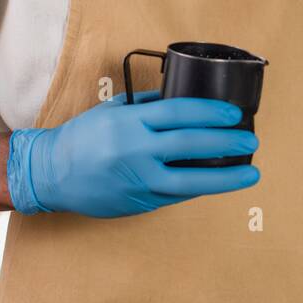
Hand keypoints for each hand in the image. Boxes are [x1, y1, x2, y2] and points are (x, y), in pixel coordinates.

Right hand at [8, 90, 258, 217]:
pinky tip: (219, 182)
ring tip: (251, 171)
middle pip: (193, 143)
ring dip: (226, 176)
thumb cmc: (83, 137)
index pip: (181, 112)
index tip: (234, 115)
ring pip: (191, 179)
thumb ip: (147, 106)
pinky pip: (178, 194)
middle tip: (251, 140)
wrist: (51, 173)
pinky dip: (201, 187)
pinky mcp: (139, 201)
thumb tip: (185, 101)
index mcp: (130, 121)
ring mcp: (138, 179)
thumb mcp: (112, 110)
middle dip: (228, 141)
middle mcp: (136, 149)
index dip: (212, 113)